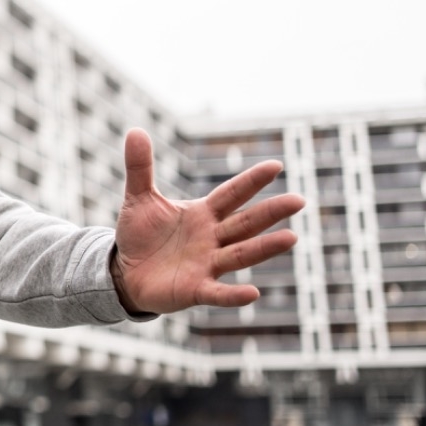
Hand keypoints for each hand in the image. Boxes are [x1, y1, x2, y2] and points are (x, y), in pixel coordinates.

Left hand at [112, 128, 303, 315]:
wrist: (125, 273)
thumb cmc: (140, 235)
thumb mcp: (139, 198)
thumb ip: (140, 167)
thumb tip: (135, 130)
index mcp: (203, 214)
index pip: (231, 194)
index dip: (251, 181)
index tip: (276, 165)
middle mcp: (212, 238)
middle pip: (246, 223)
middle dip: (271, 212)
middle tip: (299, 200)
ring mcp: (207, 264)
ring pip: (240, 254)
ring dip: (264, 248)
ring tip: (292, 238)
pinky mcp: (195, 289)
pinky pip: (218, 292)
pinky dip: (234, 295)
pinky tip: (253, 294)